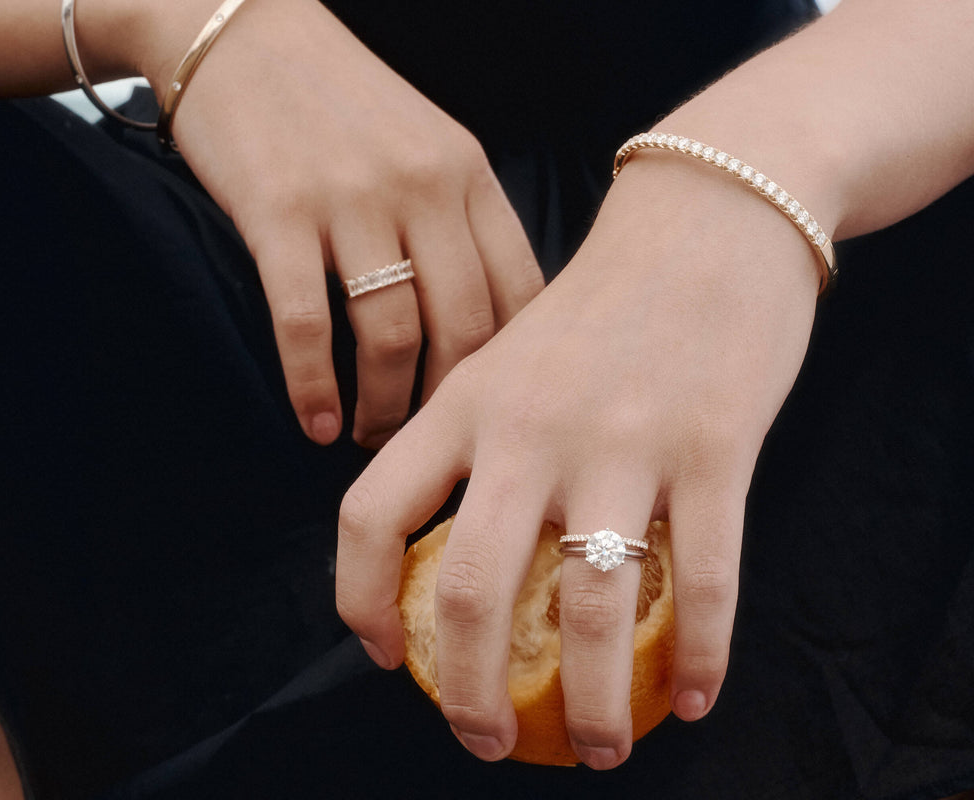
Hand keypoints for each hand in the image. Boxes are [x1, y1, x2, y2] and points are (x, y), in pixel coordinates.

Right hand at [135, 0, 542, 447]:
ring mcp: (351, 199)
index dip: (511, 370)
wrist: (242, 28)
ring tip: (365, 437)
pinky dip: (313, 386)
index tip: (487, 411)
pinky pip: (306, 322)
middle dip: (447, 404)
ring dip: (383, 407)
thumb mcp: (428, 144)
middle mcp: (423, 187)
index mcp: (468, 175)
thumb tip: (487, 324)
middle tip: (424, 443)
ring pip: (392, 335)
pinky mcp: (279, 212)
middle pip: (464, 327)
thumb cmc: (340, 101)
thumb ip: (462, 220)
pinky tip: (312, 421)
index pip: (521, 294)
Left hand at [335, 157, 820, 767]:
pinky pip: (703, 580)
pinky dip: (701, 656)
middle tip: (483, 743)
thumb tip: (446, 544)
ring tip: (600, 750)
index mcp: (463, 402)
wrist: (706, 221)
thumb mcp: (507, 355)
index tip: (385, 655)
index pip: (369, 512)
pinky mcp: (715, 449)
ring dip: (592, 703)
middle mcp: (528, 428)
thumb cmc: (601, 303)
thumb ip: (474, 439)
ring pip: (590, 608)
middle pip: (466, 587)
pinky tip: (694, 698)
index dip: (358, 599)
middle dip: (467, 692)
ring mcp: (621, 441)